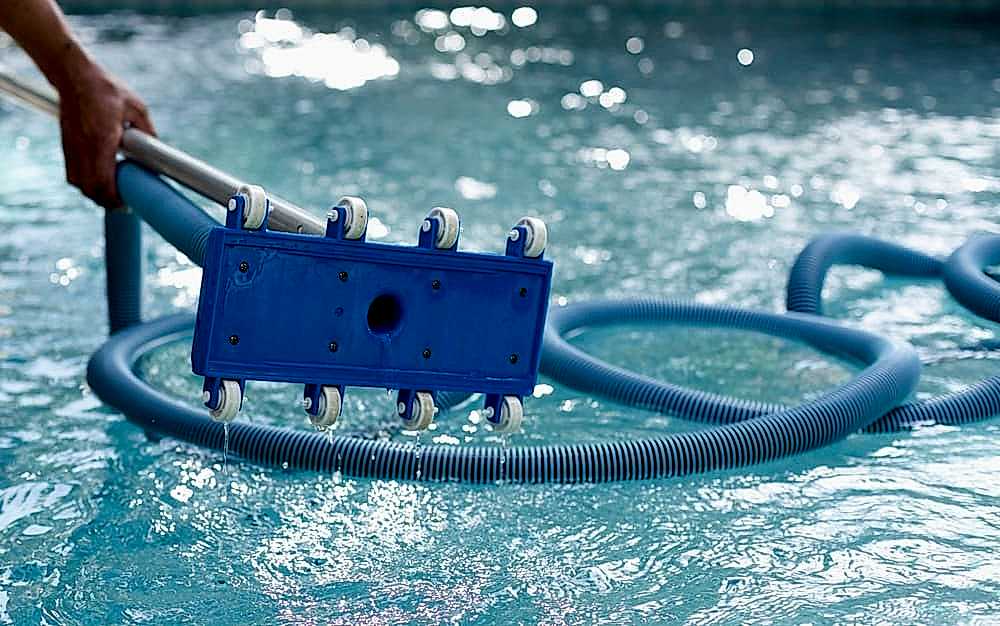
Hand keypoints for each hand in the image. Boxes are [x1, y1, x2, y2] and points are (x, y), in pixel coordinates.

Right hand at [56, 61, 155, 208]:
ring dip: (94, 193)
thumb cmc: (108, 89)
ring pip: (77, 182)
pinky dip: (84, 182)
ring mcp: (72, 146)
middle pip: (88, 188)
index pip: (102, 180)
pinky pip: (72, 173)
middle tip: (123, 203)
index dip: (113, 198)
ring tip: (112, 194)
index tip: (127, 203)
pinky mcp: (66, 144)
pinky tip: (98, 180)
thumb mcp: (137, 107)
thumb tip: (158, 151)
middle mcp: (83, 146)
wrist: (75, 74)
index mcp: (101, 139)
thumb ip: (148, 131)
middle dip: (105, 201)